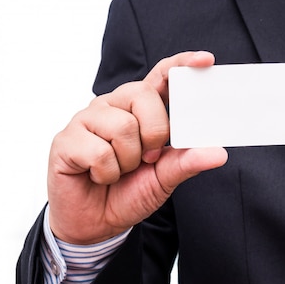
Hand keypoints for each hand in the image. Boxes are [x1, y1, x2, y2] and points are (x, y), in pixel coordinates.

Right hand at [47, 51, 227, 244]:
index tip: (205, 60)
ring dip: (127, 160)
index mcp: (139, 110)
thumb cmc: (128, 193)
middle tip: (147, 158)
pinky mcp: (66, 140)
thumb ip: (188, 162)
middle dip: (154, 133)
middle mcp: (113, 107)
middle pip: (143, 96)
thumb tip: (218, 153)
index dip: (181, 65)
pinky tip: (98, 176)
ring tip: (119, 171)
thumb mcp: (165, 178)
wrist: (96, 223)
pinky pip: (98, 151)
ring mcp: (87, 120)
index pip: (160, 77)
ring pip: (122, 126)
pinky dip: (106, 173)